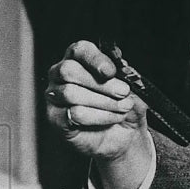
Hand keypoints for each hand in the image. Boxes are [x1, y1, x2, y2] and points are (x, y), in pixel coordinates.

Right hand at [45, 41, 146, 159]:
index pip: (80, 50)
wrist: (123, 138)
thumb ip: (129, 80)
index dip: (95, 59)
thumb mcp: (134, 92)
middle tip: (123, 93)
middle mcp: (62, 75)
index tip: (111, 72)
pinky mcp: (55, 118)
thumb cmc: (124, 109)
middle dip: (102, 84)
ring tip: (122, 108)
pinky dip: (99, 117)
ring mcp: (55, 97)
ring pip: (70, 93)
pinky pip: (73, 114)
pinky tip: (111, 119)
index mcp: (80, 61)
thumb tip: (125, 71)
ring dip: (104, 102)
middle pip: (69, 70)